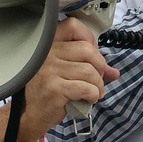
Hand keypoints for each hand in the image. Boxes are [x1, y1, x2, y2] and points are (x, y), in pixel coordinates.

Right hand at [20, 18, 118, 141]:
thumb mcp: (64, 73)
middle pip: (87, 50)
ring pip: (89, 71)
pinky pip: (86, 87)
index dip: (89, 39)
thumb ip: (88, 67)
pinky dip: (94, 94)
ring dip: (99, 84)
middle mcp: (46, 54)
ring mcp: (49, 70)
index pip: (73, 26)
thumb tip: (114, 72)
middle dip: (100, 67)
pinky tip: (89, 99)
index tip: (92, 56)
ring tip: (96, 92)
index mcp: (48, 44)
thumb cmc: (48, 92)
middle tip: (98, 79)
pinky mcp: (55, 88)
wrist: (28, 115)